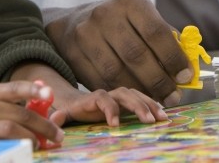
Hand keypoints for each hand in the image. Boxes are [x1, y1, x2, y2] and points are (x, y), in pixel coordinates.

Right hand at [0, 82, 64, 146]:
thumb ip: (7, 99)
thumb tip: (42, 98)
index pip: (14, 88)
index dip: (33, 89)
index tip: (49, 92)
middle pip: (20, 114)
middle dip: (44, 126)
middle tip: (58, 136)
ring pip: (11, 130)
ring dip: (31, 139)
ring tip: (40, 145)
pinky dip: (12, 148)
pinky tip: (20, 152)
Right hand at [44, 0, 188, 105]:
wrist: (74, 22)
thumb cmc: (121, 24)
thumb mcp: (143, 19)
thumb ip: (166, 39)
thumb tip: (190, 67)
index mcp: (130, 2)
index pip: (156, 31)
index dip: (173, 57)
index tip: (185, 77)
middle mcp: (105, 14)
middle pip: (136, 55)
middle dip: (159, 80)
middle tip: (173, 96)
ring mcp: (86, 34)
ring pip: (117, 72)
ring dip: (140, 91)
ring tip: (156, 100)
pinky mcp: (74, 54)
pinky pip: (100, 81)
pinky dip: (120, 93)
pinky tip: (133, 97)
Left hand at [49, 85, 168, 127]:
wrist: (82, 103)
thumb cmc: (76, 111)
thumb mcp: (66, 114)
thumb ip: (60, 116)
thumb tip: (53, 119)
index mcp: (95, 98)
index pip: (103, 99)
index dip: (110, 110)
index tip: (115, 125)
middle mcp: (110, 94)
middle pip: (125, 94)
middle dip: (138, 106)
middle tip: (148, 121)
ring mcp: (121, 97)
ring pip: (137, 95)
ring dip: (150, 105)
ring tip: (162, 118)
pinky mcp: (129, 102)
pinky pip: (144, 100)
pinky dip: (154, 105)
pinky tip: (164, 114)